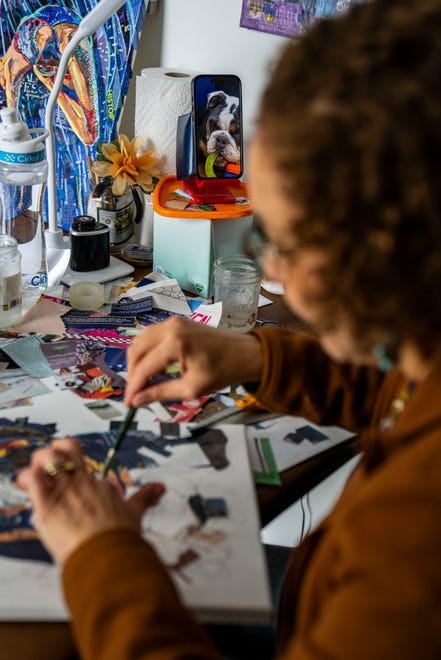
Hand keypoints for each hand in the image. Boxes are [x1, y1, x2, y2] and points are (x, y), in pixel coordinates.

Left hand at [16, 438, 164, 564]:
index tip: (68, 480)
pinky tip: (27, 486)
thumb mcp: (134, 514)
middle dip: (54, 452)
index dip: (71, 469)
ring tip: (35, 475)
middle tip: (50, 464)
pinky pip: (31, 480)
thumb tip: (161, 487)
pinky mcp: (47, 507)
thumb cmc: (120, 539)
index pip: (81, 464)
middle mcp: (80, 483)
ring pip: (44, 459)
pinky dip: (26, 479)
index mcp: (97, 484)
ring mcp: (63, 492)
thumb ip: (145, 498)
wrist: (109, 556)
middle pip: (64, 449)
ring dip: (37, 463)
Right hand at [124, 317, 262, 407]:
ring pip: (141, 340)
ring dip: (138, 361)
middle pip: (136, 349)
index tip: (129, 403)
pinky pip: (152, 335)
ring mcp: (173, 322)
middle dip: (132, 373)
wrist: (246, 353)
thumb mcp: (192, 388)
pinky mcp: (177, 322)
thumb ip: (161, 393)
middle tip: (136, 393)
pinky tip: (156, 367)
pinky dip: (148, 351)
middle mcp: (170, 327)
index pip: (143, 368)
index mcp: (174, 343)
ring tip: (145, 381)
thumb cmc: (223, 371)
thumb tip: (137, 401)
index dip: (133, 387)